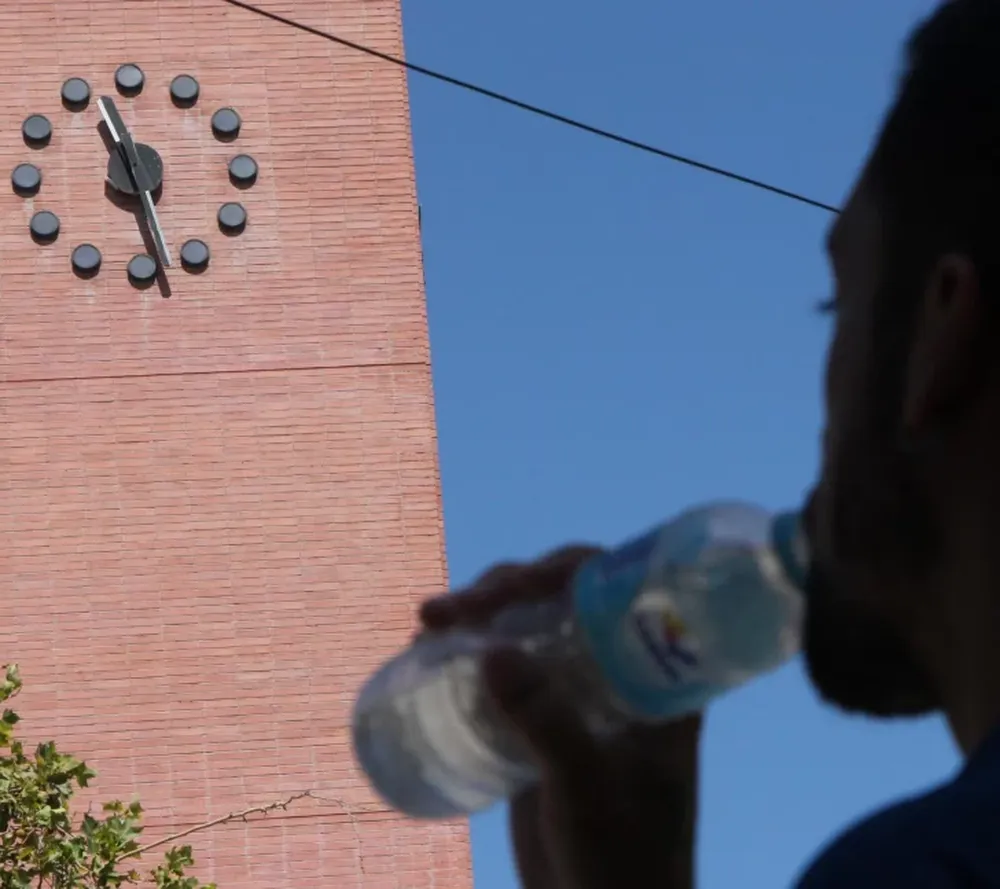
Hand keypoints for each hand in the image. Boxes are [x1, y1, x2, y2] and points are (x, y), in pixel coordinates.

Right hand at [421, 547, 702, 888]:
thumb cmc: (621, 861)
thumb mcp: (588, 790)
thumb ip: (548, 724)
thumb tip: (491, 649)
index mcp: (657, 676)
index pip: (618, 591)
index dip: (565, 569)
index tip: (512, 584)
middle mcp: (620, 673)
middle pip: (564, 600)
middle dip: (506, 589)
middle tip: (450, 610)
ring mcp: (579, 695)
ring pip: (531, 628)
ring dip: (480, 613)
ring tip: (430, 622)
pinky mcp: (544, 721)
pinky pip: (507, 668)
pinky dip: (469, 651)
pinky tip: (431, 651)